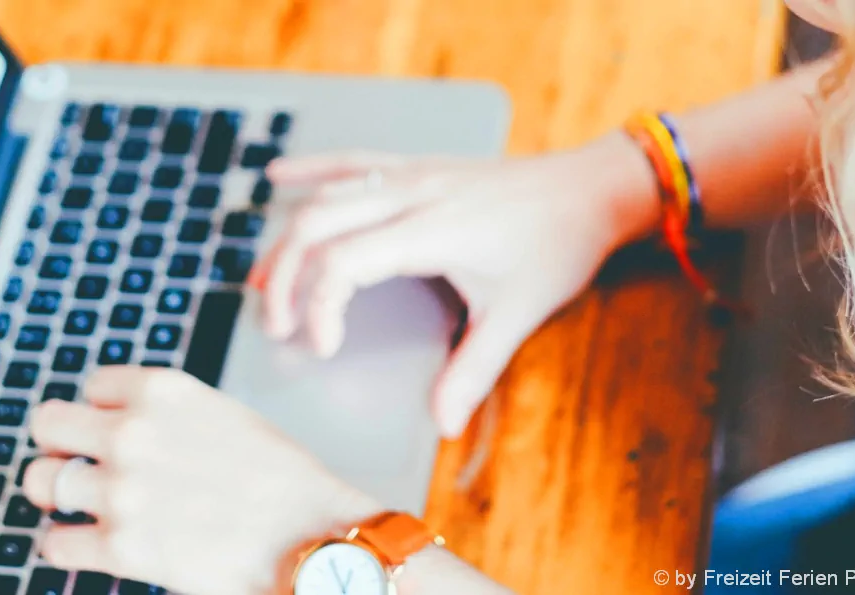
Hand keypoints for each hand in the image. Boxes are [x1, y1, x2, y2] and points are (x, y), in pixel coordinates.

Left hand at [22, 366, 382, 593]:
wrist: (312, 538)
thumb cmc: (281, 482)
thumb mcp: (223, 416)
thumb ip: (168, 415)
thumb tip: (125, 424)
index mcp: (161, 392)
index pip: (90, 386)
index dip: (102, 412)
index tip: (114, 432)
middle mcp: (132, 434)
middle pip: (47, 424)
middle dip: (62, 446)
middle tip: (80, 465)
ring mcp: (120, 492)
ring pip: (40, 482)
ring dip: (60, 495)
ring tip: (87, 507)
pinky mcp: (119, 548)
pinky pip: (53, 543)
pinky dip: (69, 546)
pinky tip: (96, 545)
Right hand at [252, 135, 657, 436]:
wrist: (592, 188)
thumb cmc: (558, 245)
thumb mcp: (519, 313)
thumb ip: (474, 369)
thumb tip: (443, 423)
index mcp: (430, 230)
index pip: (342, 263)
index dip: (319, 308)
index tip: (324, 349)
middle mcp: (412, 195)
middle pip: (317, 226)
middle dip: (284, 278)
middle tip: (278, 328)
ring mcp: (414, 175)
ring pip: (328, 196)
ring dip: (288, 239)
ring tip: (262, 283)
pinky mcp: (420, 167)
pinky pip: (354, 161)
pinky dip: (313, 171)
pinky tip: (279, 178)